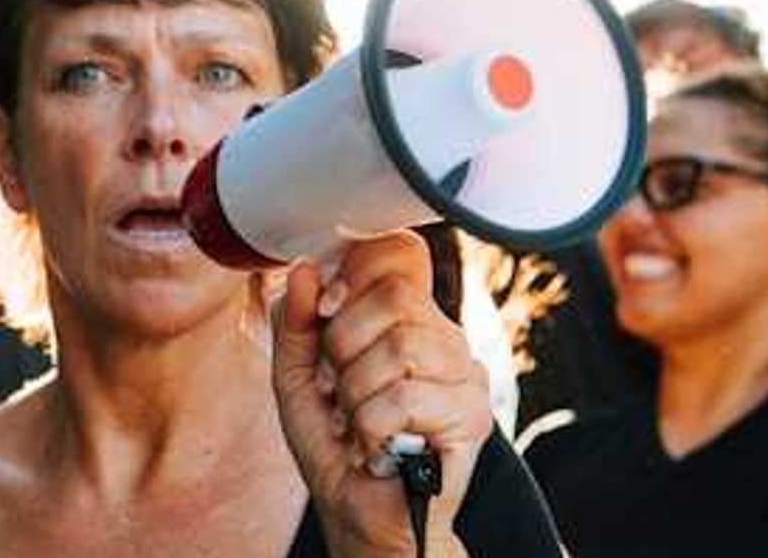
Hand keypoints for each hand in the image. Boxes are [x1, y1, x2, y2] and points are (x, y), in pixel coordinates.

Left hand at [272, 232, 491, 557]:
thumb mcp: (297, 376)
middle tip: (337, 389)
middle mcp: (443, 338)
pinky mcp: (472, 416)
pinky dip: (372, 429)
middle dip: (344, 347)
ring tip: (358, 423)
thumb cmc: (335, 444)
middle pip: (394, 298)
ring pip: (399, 348)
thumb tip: (302, 268)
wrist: (359, 513)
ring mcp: (463, 375)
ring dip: (356, 394)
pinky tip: (376, 448)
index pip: (399, 255)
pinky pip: (406, 398)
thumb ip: (295, 322)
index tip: (325, 312)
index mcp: (406, 320)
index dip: (355, 275)